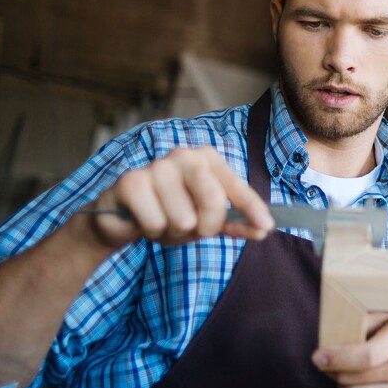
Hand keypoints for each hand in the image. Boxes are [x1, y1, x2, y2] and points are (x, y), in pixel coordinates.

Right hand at [79, 147, 273, 249]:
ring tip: (162, 221)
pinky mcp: (131, 182)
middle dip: (205, 227)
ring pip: (183, 218)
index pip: (236, 187)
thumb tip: (263, 229)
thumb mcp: (206, 220)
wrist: (121, 217)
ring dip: (173, 232)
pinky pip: (156, 222)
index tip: (266, 227)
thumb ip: (234, 223)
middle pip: (213, 201)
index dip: (252, 208)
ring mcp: (156, 166)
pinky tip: (143, 219)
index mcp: (207, 159)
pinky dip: (152, 231)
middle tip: (191, 228)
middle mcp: (184, 156)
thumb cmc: (169, 212)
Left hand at [313, 315, 387, 387]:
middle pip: (353, 381)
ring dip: (344, 387)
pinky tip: (362, 386)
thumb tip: (331, 335)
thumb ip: (363, 324)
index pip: (365, 356)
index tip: (317, 356)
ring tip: (348, 375)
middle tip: (329, 363)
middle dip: (334, 372)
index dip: (336, 358)